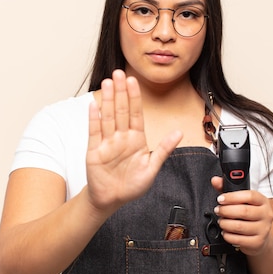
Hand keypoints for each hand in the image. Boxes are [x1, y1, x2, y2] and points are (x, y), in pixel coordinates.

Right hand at [86, 70, 182, 212]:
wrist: (111, 200)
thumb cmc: (131, 185)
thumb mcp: (152, 168)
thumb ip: (164, 149)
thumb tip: (179, 132)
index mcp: (136, 140)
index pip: (135, 114)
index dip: (134, 97)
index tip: (133, 81)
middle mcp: (121, 138)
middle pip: (121, 110)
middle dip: (120, 92)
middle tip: (119, 73)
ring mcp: (107, 143)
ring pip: (108, 117)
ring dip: (107, 100)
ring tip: (107, 83)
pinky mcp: (94, 151)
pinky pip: (94, 133)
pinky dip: (94, 119)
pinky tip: (93, 106)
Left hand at [210, 176, 272, 256]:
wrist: (261, 237)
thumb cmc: (249, 216)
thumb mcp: (241, 201)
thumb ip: (227, 189)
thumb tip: (215, 180)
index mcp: (263, 201)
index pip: (249, 196)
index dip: (232, 197)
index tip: (220, 199)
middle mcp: (266, 214)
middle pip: (243, 211)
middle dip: (226, 211)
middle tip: (218, 210)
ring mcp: (263, 229)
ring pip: (239, 226)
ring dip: (225, 224)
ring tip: (221, 221)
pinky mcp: (258, 242)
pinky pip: (238, 239)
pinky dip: (228, 236)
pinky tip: (226, 232)